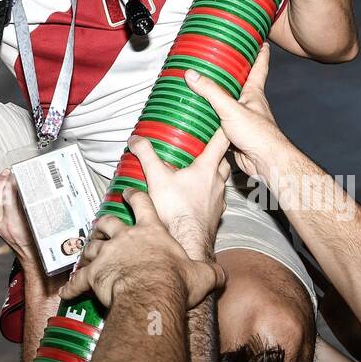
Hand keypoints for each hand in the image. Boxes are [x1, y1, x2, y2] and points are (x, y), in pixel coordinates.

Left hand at [0, 169, 44, 277]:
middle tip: (11, 170)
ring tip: (6, 174)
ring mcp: (0, 228)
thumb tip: (46, 193)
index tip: (19, 172)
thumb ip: (44, 214)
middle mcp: (6, 228)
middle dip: (2, 182)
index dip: (12, 185)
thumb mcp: (48, 230)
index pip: (10, 200)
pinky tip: (3, 186)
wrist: (36, 266)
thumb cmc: (45, 250)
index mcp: (18, 228)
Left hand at [59, 192, 224, 309]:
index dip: (134, 195)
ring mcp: (107, 253)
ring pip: (93, 245)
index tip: (128, 191)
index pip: (142, 203)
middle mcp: (126, 236)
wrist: (151, 294)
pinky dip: (73, 284)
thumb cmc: (175, 281)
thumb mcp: (201, 275)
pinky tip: (68, 290)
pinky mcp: (94, 273)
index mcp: (151, 231)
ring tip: (86, 252)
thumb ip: (211, 272)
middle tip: (101, 222)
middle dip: (104, 221)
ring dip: (89, 248)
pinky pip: (80, 278)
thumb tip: (222, 275)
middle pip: (109, 221)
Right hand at [127, 131, 230, 260]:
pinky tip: (194, 197)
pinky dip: (208, 194)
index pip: (221, 140)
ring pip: (221, 180)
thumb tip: (136, 141)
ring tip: (198, 172)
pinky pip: (215, 199)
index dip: (223, 128)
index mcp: (207, 168)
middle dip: (219, 152)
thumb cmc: (177, 211)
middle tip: (207, 146)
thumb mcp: (156, 178)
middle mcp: (217, 182)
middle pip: (224, 160)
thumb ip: (146, 156)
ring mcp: (218, 200)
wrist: (188, 242)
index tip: (224, 118)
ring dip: (213, 174)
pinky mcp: (215, 215)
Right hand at [182, 43, 290, 182]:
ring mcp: (242, 119)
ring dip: (218, 96)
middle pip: (242, 83)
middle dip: (233, 72)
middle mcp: (249, 104)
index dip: (260, 52)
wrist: (266, 162)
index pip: (259, 66)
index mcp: (253, 93)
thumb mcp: (231, 109)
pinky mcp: (235, 134)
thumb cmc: (259, 135)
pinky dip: (211, 117)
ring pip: (229, 103)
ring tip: (202, 86)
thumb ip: (211, 92)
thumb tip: (192, 74)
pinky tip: (200, 117)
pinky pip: (220, 122)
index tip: (259, 39)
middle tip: (221, 59)